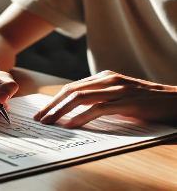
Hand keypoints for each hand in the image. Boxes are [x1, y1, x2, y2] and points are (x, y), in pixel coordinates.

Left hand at [33, 70, 176, 127]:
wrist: (174, 100)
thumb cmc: (145, 100)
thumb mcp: (119, 94)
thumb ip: (99, 96)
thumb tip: (76, 109)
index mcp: (103, 77)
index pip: (72, 87)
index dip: (54, 100)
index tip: (43, 111)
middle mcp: (107, 80)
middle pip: (71, 91)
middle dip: (52, 105)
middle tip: (39, 118)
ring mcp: (117, 89)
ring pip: (80, 98)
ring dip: (61, 111)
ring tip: (49, 122)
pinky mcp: (127, 102)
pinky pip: (98, 109)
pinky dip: (81, 117)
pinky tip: (71, 125)